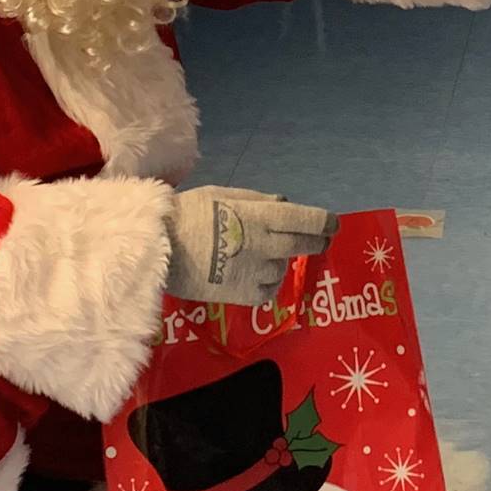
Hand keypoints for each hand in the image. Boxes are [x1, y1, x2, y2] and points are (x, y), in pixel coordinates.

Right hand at [166, 187, 335, 305]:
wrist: (159, 249)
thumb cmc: (188, 214)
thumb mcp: (225, 194)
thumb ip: (259, 201)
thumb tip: (284, 204)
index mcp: (264, 216)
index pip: (310, 220)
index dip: (326, 223)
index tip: (332, 225)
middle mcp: (268, 244)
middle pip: (306, 244)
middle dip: (316, 241)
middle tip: (318, 240)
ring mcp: (258, 272)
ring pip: (285, 268)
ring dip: (282, 261)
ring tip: (264, 256)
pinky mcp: (245, 295)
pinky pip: (269, 291)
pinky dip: (267, 283)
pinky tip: (254, 276)